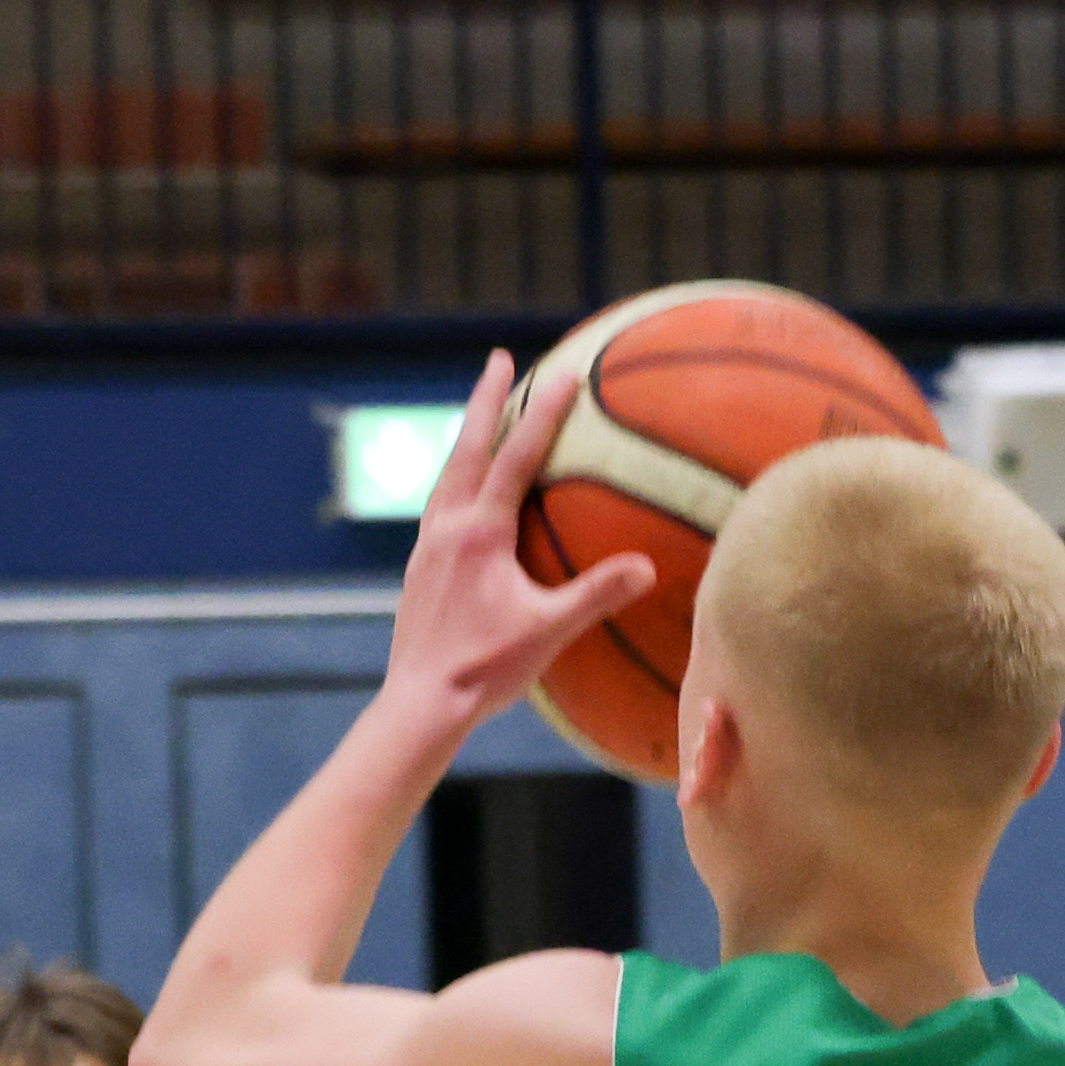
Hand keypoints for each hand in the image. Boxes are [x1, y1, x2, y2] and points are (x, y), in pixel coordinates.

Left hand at [384, 352, 659, 749]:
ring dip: (467, 437)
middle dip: (487, 399)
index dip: (544, 413)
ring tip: (479, 415)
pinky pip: (439, 508)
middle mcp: (448, 527)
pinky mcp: (418, 570)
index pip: (516, 457)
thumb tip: (646, 568)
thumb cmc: (484, 671)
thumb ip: (595, 595)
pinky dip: (454, 483)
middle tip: (499, 359)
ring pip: (447, 474)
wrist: (420, 706)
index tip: (565, 373)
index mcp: (480, 533)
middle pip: (469, 446)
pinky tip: (461, 494)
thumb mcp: (547, 632)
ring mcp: (427, 547)